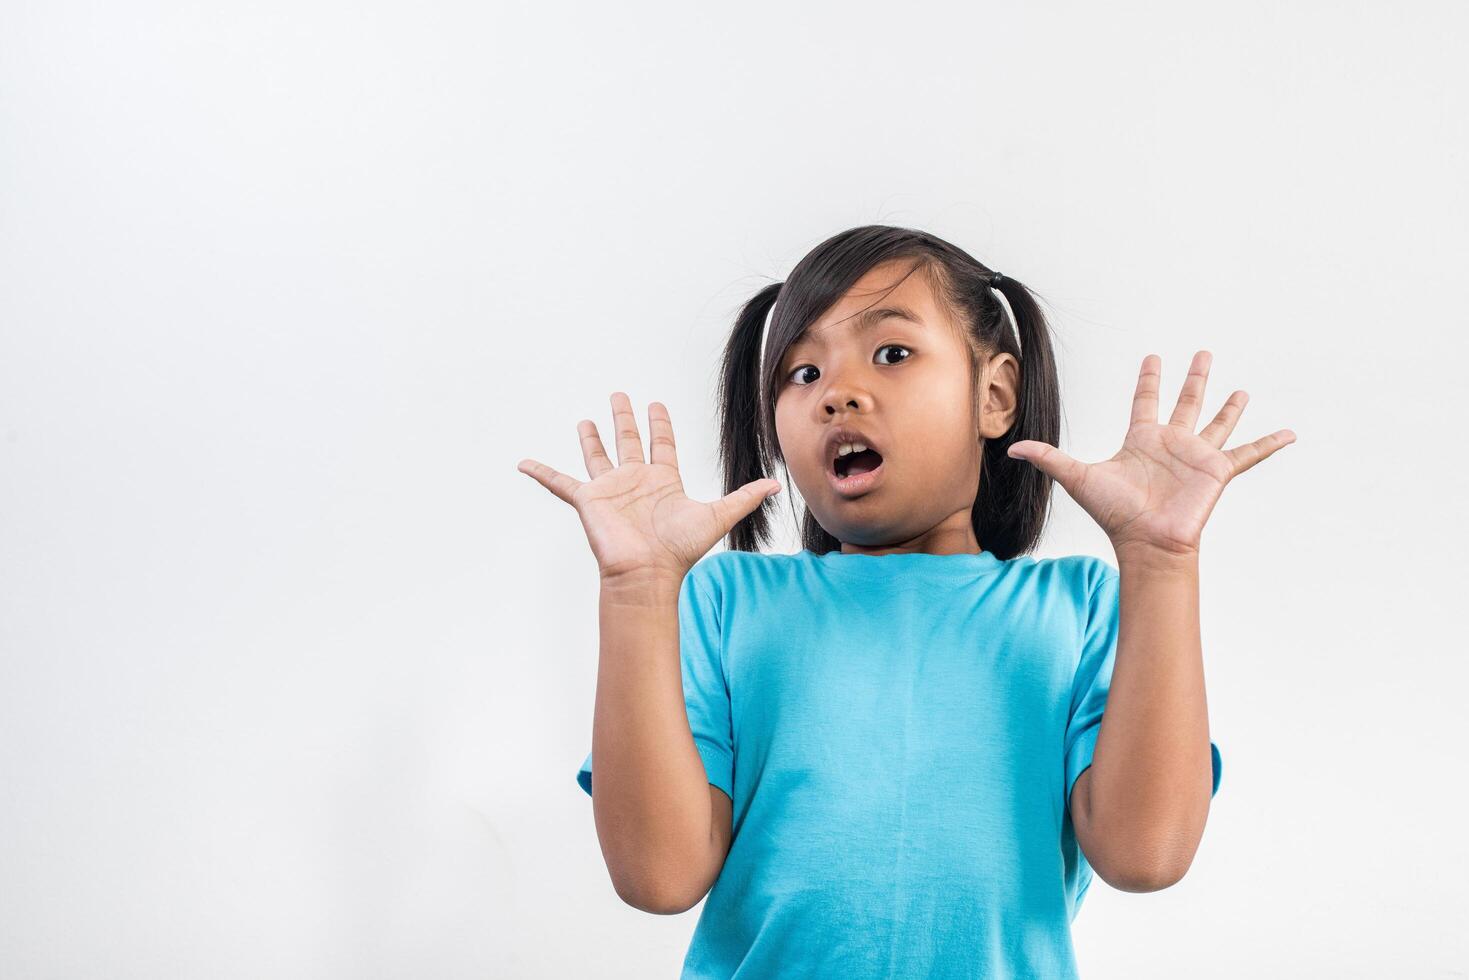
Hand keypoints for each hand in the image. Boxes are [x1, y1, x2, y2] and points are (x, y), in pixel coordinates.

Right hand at [517, 392, 781, 581]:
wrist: (648, 573)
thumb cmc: (679, 549)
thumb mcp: (717, 515)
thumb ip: (743, 498)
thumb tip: (775, 486)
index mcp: (662, 481)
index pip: (661, 444)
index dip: (660, 423)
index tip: (657, 405)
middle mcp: (635, 481)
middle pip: (628, 441)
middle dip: (624, 418)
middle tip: (620, 395)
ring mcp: (610, 490)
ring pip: (597, 455)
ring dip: (591, 438)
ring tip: (586, 420)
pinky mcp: (588, 500)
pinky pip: (559, 483)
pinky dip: (541, 473)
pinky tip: (523, 462)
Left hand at [1005, 351, 1295, 558]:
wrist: (1146, 542)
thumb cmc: (1115, 514)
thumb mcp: (1079, 477)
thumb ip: (1049, 459)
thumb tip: (1012, 450)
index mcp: (1142, 440)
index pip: (1145, 400)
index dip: (1149, 379)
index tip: (1153, 357)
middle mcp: (1172, 444)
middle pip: (1186, 402)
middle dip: (1194, 378)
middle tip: (1203, 352)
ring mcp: (1197, 457)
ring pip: (1217, 422)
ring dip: (1229, 406)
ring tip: (1242, 389)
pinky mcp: (1218, 472)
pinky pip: (1248, 454)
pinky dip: (1269, 444)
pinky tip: (1289, 433)